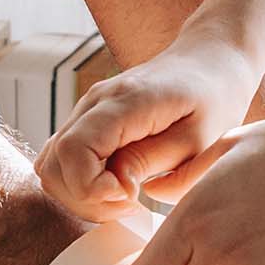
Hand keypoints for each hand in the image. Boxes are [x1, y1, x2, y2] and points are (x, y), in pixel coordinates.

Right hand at [37, 33, 263, 221]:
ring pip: (51, 164)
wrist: (209, 61)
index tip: (131, 196)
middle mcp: (95, 102)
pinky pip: (62, 158)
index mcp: (124, 102)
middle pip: (54, 164)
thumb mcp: (199, 137)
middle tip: (129, 203)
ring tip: (124, 196)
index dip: (92, 188)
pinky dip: (79, 181)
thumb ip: (153, 161)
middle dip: (86, 198)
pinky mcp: (88, 120)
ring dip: (80, 193)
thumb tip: (118, 186)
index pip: (73, 151)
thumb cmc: (213, 98)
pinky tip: (115, 185)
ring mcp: (86, 109)